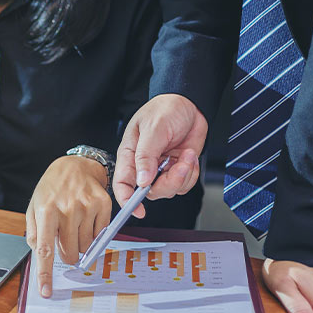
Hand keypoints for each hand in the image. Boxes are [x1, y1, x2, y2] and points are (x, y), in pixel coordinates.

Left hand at [25, 156, 111, 297]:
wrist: (75, 165)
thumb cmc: (51, 188)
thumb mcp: (34, 206)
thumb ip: (33, 231)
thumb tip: (39, 254)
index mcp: (45, 211)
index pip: (45, 250)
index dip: (45, 274)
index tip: (46, 291)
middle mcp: (66, 209)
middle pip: (69, 254)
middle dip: (66, 253)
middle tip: (64, 237)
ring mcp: (86, 207)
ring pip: (86, 247)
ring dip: (80, 242)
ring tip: (74, 222)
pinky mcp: (103, 205)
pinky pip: (100, 235)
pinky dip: (93, 232)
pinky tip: (86, 217)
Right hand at [114, 94, 206, 218]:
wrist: (188, 103)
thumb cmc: (164, 109)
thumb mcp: (153, 129)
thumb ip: (146, 156)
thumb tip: (141, 182)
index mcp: (130, 155)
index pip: (122, 183)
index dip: (127, 200)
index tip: (138, 210)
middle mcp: (144, 165)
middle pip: (151, 191)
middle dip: (168, 183)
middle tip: (177, 166)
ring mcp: (162, 168)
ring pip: (170, 189)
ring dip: (182, 175)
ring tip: (186, 154)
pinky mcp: (177, 168)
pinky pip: (184, 184)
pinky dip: (190, 172)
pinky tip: (189, 155)